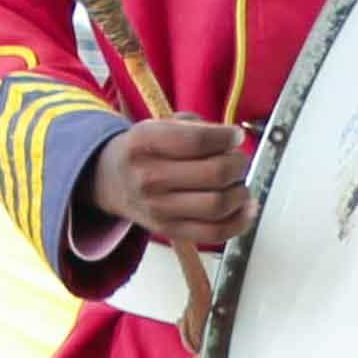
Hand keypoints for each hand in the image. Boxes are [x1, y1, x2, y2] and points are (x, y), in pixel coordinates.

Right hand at [84, 113, 254, 251]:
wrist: (112, 180)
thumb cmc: (147, 150)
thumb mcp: (160, 124)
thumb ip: (196, 126)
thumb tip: (231, 142)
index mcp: (145, 142)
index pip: (198, 141)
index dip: (226, 138)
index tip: (234, 136)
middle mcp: (149, 177)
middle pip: (215, 173)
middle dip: (238, 163)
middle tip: (238, 160)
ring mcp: (159, 208)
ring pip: (219, 204)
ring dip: (240, 192)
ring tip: (237, 183)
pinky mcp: (170, 231)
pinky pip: (215, 233)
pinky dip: (239, 221)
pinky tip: (244, 207)